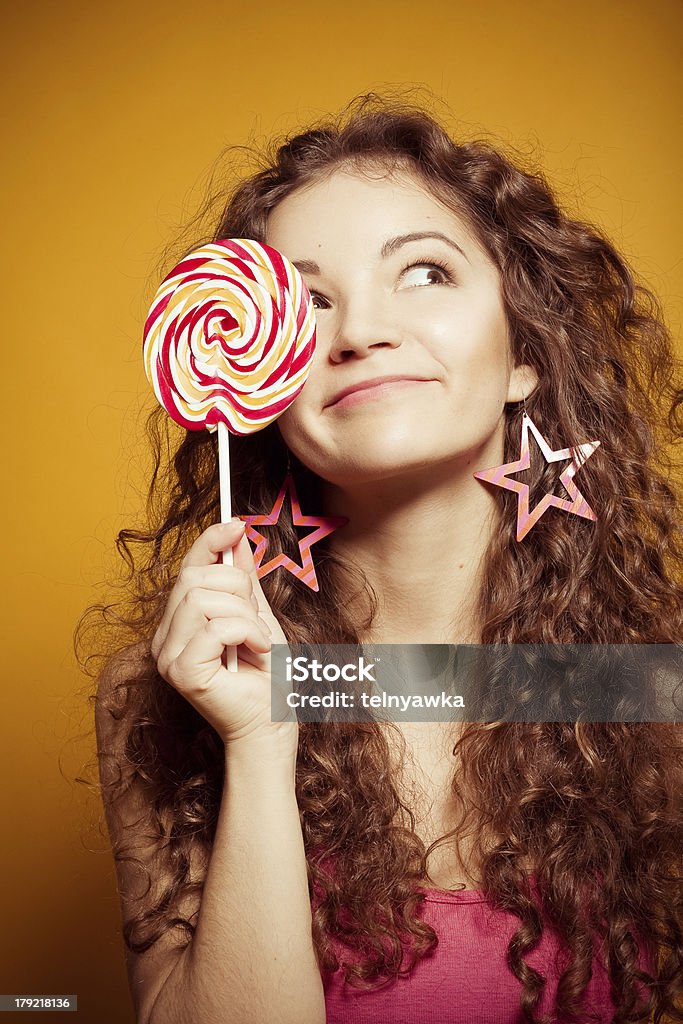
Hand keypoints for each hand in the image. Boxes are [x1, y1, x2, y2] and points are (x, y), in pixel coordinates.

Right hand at [151, 520, 296, 754]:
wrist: (273, 722)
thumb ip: (244, 580)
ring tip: (259, 640)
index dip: (210, 542)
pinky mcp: (179, 672)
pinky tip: (257, 651)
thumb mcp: (259, 615)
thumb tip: (237, 536)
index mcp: (181, 621)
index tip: (236, 525)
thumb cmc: (267, 676)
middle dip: (237, 588)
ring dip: (244, 615)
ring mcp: (167, 655)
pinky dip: (246, 632)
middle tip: (257, 617)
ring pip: (202, 599)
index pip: (188, 569)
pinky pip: (213, 627)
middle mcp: (165, 636)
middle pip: (193, 579)